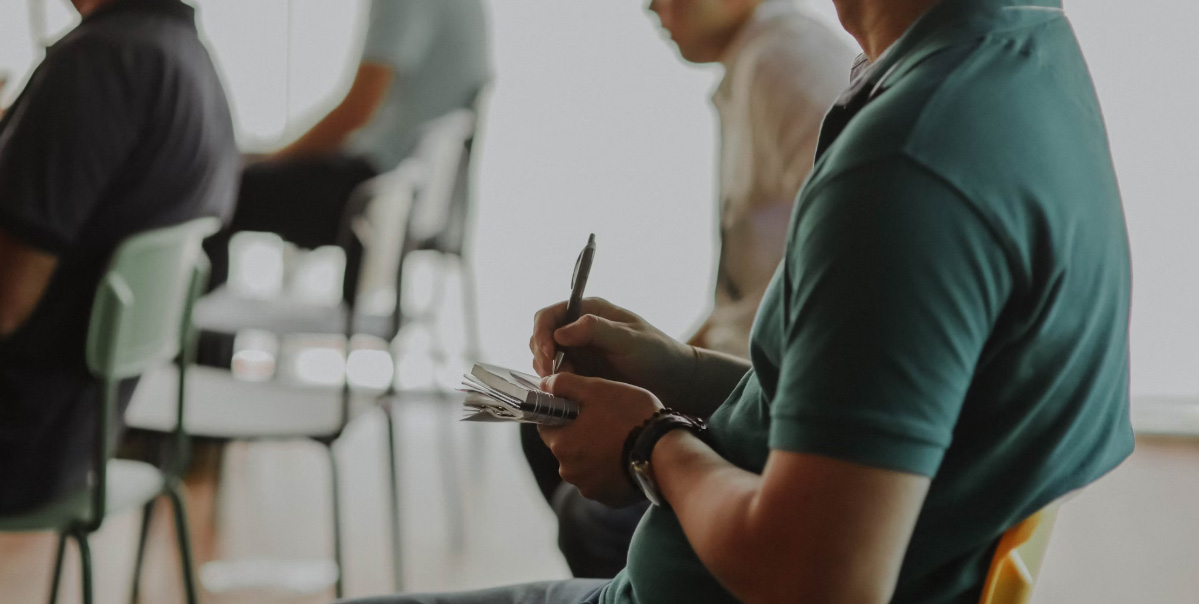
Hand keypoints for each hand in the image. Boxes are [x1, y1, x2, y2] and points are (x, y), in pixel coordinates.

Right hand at [530, 297, 694, 407]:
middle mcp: (579, 329)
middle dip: (541, 355)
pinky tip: (568, 391)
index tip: (549, 355)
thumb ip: (596, 330)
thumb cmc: (657, 353)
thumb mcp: (630, 339)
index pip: (550, 315)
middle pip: (541, 337)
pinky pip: (557, 376)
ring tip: (563, 385)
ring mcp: (579, 351)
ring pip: (545, 358)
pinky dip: (556, 383)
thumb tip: (561, 332)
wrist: (673, 381)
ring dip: (547, 371)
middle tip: (551, 376)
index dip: (542, 333)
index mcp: (589, 311)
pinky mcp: (582, 372)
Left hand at [538, 372, 662, 506]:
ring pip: (584, 465)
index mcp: (561, 444)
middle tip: (607, 421)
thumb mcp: (597, 389)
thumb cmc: (630, 416)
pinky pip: (602, 481)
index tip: (581, 409)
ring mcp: (589, 488)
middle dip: (580, 435)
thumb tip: (545, 384)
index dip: (562, 414)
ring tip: (621, 440)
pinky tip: (627, 458)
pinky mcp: (608, 499)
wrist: (665, 452)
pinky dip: (610, 471)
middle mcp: (569, 471)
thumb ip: (565, 384)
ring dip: (595, 454)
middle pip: (566, 447)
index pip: (547, 425)